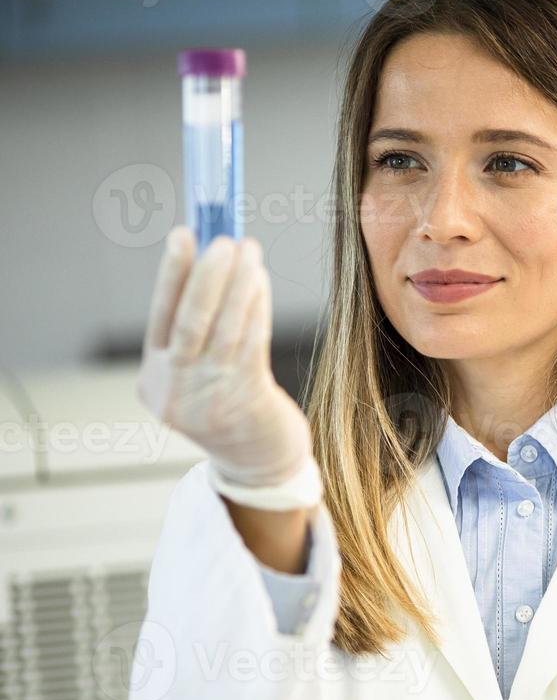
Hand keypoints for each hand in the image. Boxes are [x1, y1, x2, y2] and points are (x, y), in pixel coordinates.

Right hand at [137, 227, 312, 488]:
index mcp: (153, 380)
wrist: (258, 464)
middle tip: (223, 239)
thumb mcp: (197, 377)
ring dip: (239, 284)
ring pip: (224, 328)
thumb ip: (197, 334)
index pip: (160, 317)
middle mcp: (175, 390)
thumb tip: (212, 264)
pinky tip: (261, 283)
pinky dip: (256, 307)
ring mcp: (209, 398)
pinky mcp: (245, 400)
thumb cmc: (229, 406)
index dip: (171, 274)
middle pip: (189, 321)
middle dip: (206, 275)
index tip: (183, 235)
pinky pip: (251, 342)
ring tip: (250, 252)